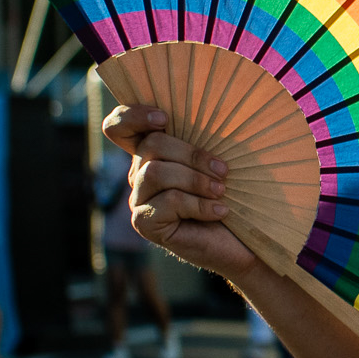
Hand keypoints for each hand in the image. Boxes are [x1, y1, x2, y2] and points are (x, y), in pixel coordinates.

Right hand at [102, 104, 258, 279]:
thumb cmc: (230, 194)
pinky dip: (200, 206)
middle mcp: (139, 175)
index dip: (132, 116)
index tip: (164, 118)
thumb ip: (200, 140)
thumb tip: (207, 116)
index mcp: (152, 154)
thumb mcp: (215, 161)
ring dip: (196, 181)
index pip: (119, 127)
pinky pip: (169, 201)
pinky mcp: (145, 224)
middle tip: (223, 171)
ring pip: (156, 173)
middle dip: (192, 154)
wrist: (239, 241)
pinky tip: (219, 212)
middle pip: (151, 145)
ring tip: (221, 192)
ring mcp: (139, 200)